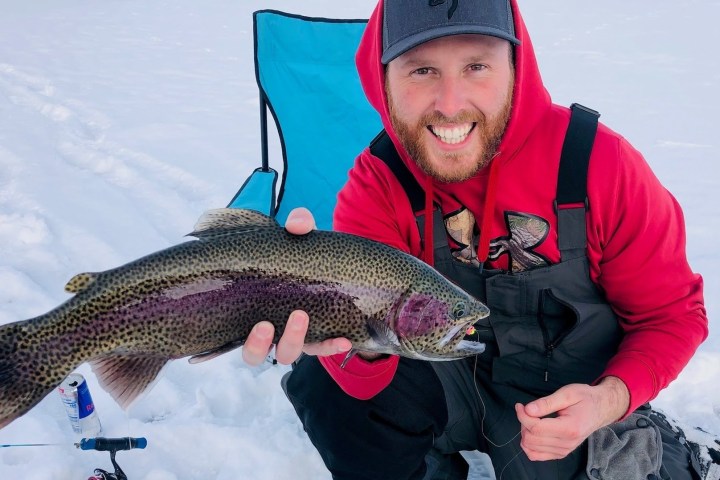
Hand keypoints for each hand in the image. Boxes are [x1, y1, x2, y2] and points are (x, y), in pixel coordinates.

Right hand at [241, 208, 351, 366]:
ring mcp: (294, 336)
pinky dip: (331, 346)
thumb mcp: (299, 238)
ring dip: (292, 340)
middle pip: (256, 354)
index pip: (242, 338)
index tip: (261, 325)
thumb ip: (298, 225)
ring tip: (301, 316)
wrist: (333, 261)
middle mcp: (271, 331)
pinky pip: (322, 349)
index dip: (251, 342)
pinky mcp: (318, 337)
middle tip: (267, 324)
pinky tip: (344, 340)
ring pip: (286, 354)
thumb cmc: (303, 252)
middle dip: (259, 344)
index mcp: (254, 312)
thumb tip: (296, 225)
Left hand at [515, 376, 629, 460]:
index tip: (520, 405)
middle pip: (531, 439)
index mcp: (569, 428)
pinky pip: (535, 455)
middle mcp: (566, 443)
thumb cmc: (585, 398)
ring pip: (530, 448)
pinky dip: (529, 444)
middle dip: (523, 423)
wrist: (601, 409)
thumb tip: (527, 410)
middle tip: (528, 410)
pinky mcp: (560, 453)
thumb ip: (547, 402)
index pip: (535, 428)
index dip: (522, 416)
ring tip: (532, 419)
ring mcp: (564, 451)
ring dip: (525, 432)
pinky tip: (533, 431)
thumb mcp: (568, 393)